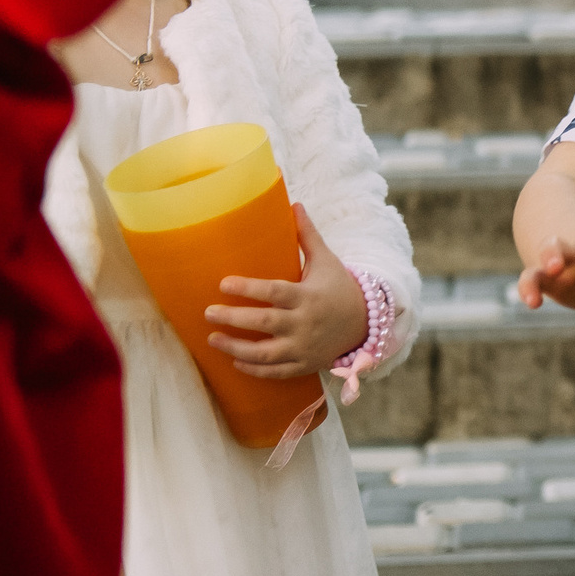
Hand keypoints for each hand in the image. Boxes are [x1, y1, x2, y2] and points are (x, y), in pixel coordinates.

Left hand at [206, 206, 371, 378]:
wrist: (366, 323)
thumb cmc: (339, 288)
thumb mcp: (326, 261)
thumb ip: (307, 236)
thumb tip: (294, 204)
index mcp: (308, 297)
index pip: (275, 292)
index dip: (248, 289)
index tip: (223, 284)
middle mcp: (306, 324)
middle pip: (264, 323)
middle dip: (233, 318)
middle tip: (208, 312)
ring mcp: (305, 347)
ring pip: (265, 353)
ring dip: (235, 348)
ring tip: (212, 338)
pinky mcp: (305, 364)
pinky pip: (276, 371)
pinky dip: (254, 370)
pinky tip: (234, 362)